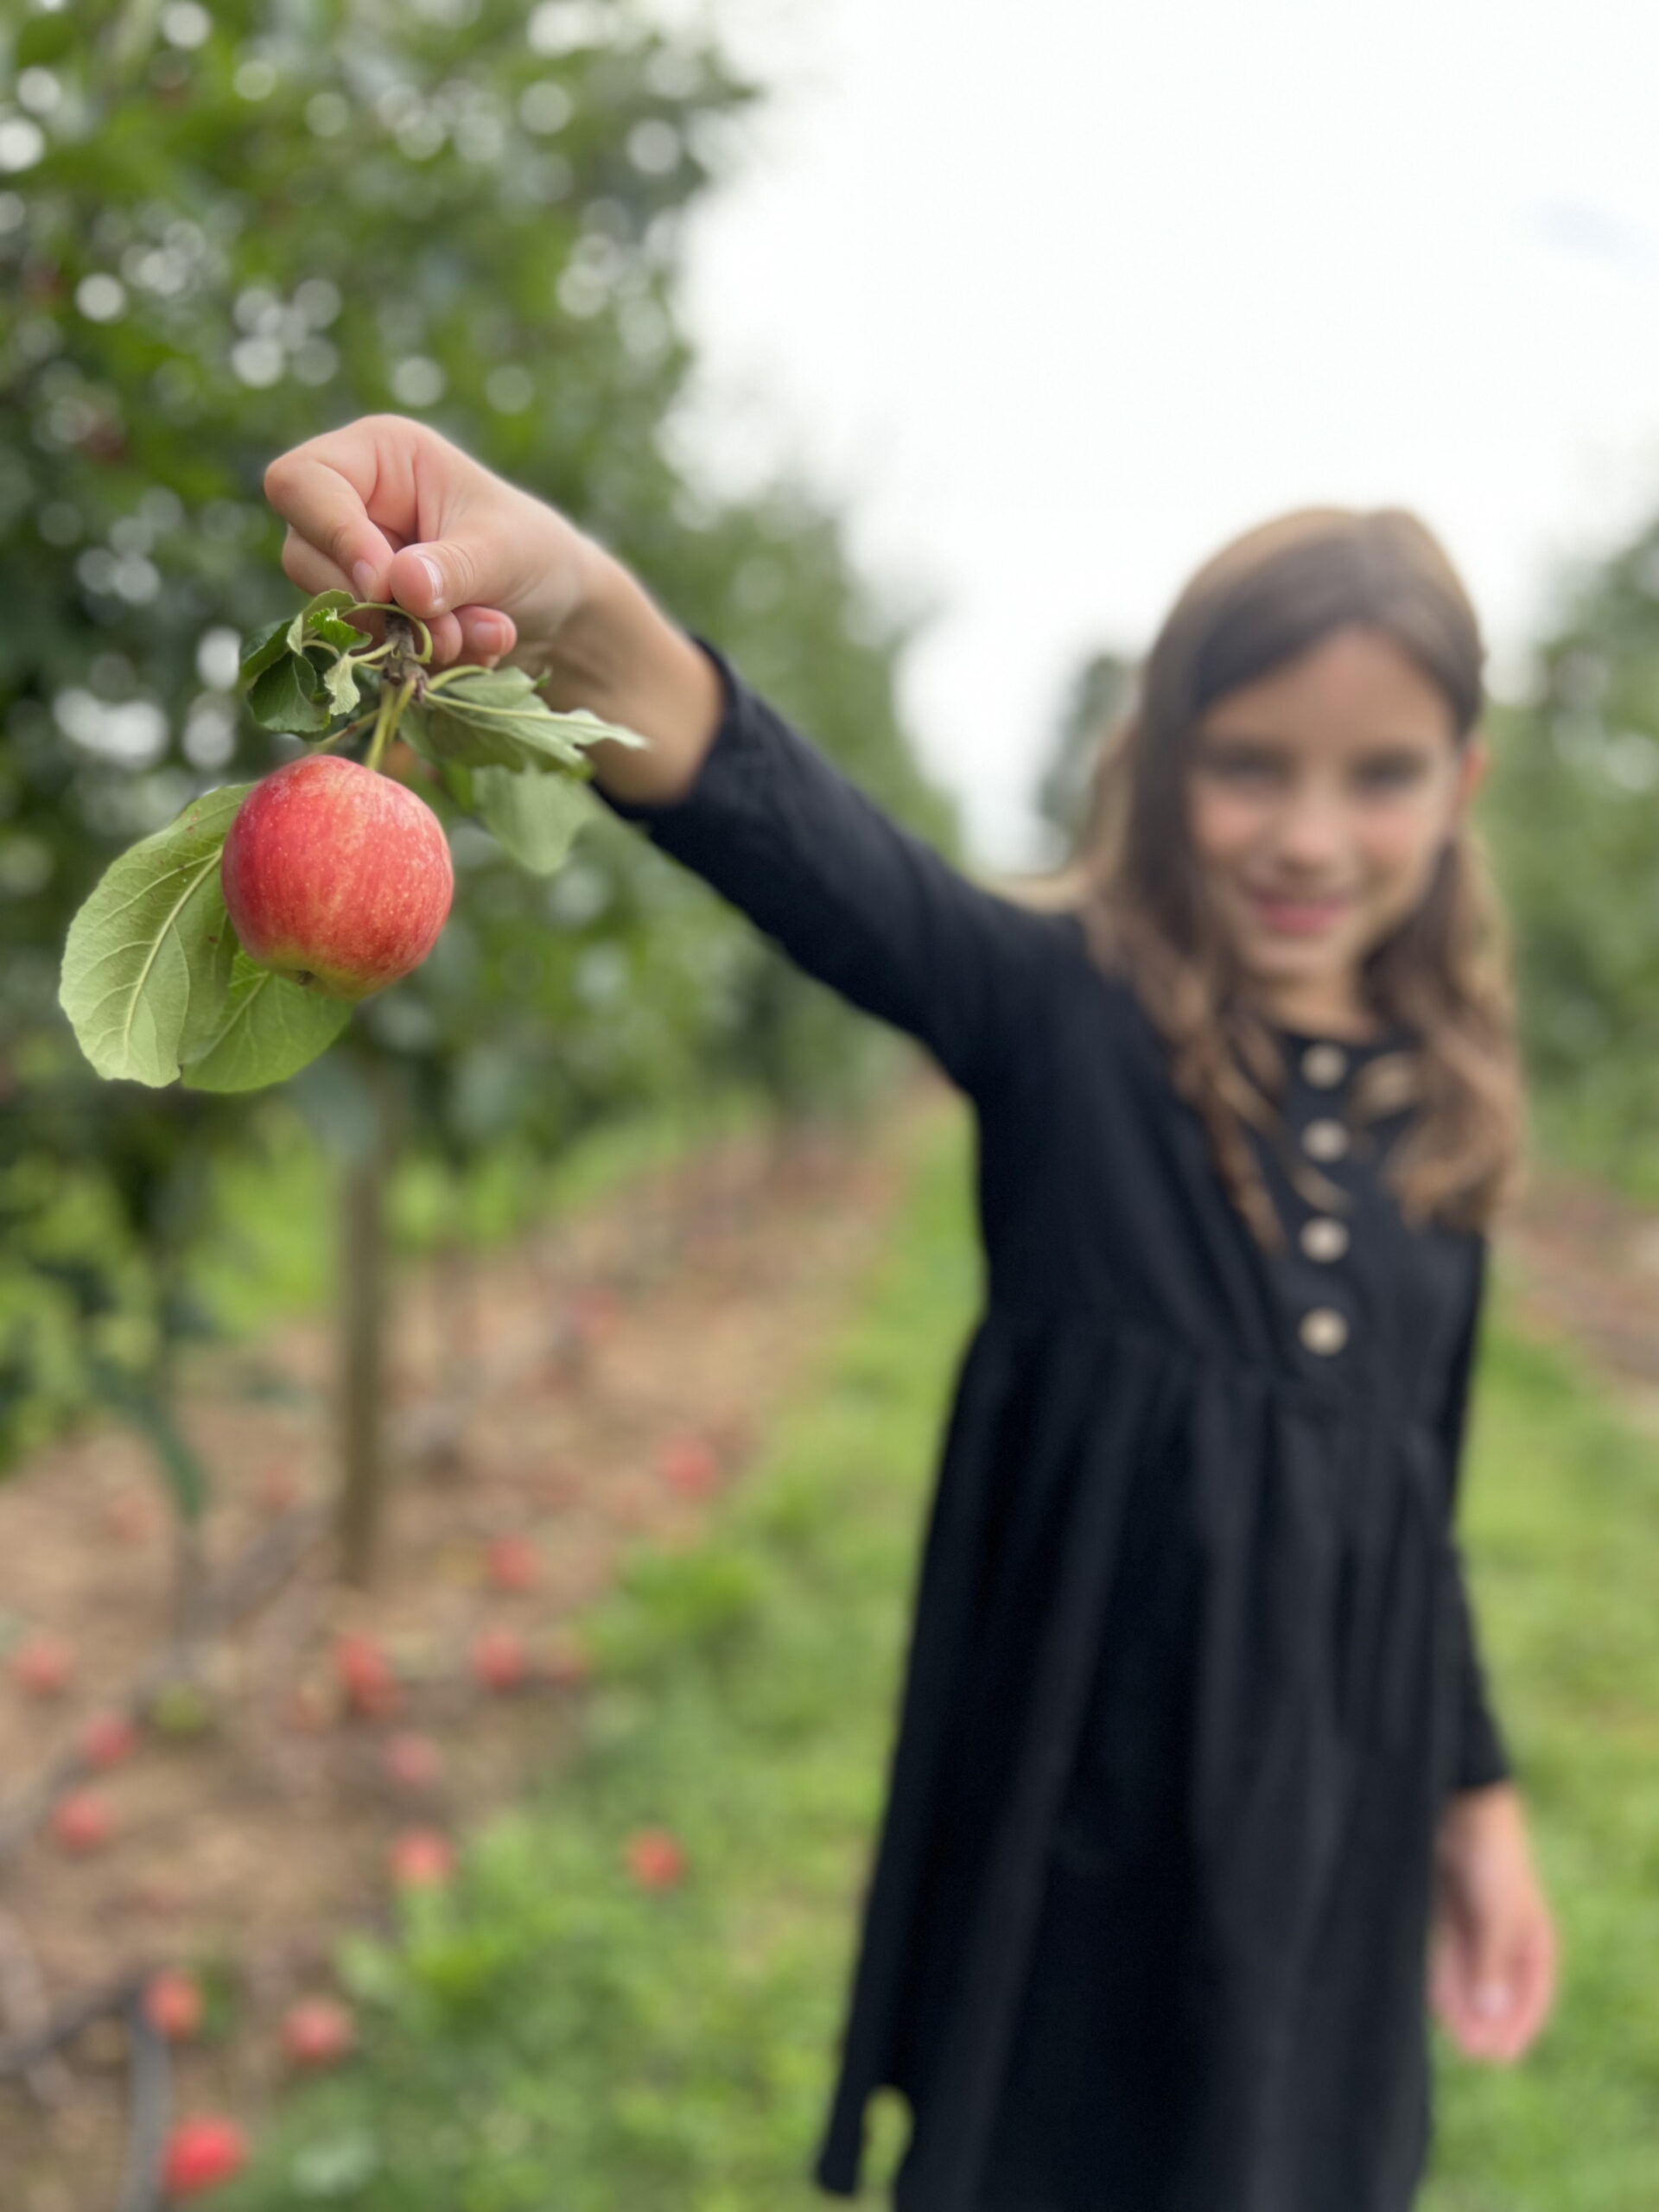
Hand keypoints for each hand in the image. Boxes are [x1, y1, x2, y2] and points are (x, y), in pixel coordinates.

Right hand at [261, 413, 595, 670]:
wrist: (555, 605)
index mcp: (377, 454)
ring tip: (477, 639)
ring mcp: (347, 559)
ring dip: (403, 639)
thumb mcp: (503, 551)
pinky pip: (360, 645)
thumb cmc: (532, 550)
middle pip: (305, 556)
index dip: (333, 535)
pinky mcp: (360, 609)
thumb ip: (452, 567)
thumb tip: (399, 586)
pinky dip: (414, 658)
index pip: (301, 482)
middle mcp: (350, 501)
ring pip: (330, 610)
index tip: (384, 584)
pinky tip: (471, 650)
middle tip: (448, 634)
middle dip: (379, 607)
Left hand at [1429, 1782, 1557, 2062]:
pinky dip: (1442, 1979)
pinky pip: (1447, 1955)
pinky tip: (1432, 2004)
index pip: (1534, 1993)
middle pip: (1498, 1988)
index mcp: (1534, 1936)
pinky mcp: (1447, 1909)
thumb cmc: (1490, 1858)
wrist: (1459, 1805)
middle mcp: (1506, 1932)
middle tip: (1471, 2054)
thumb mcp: (1497, 1916)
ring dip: (1462, 2005)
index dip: (1520, 2026)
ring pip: (1469, 1975)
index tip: (1500, 2056)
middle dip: (1486, 2022)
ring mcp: (1476, 1921)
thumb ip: (1491, 1965)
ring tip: (1452, 2037)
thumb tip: (1491, 2014)